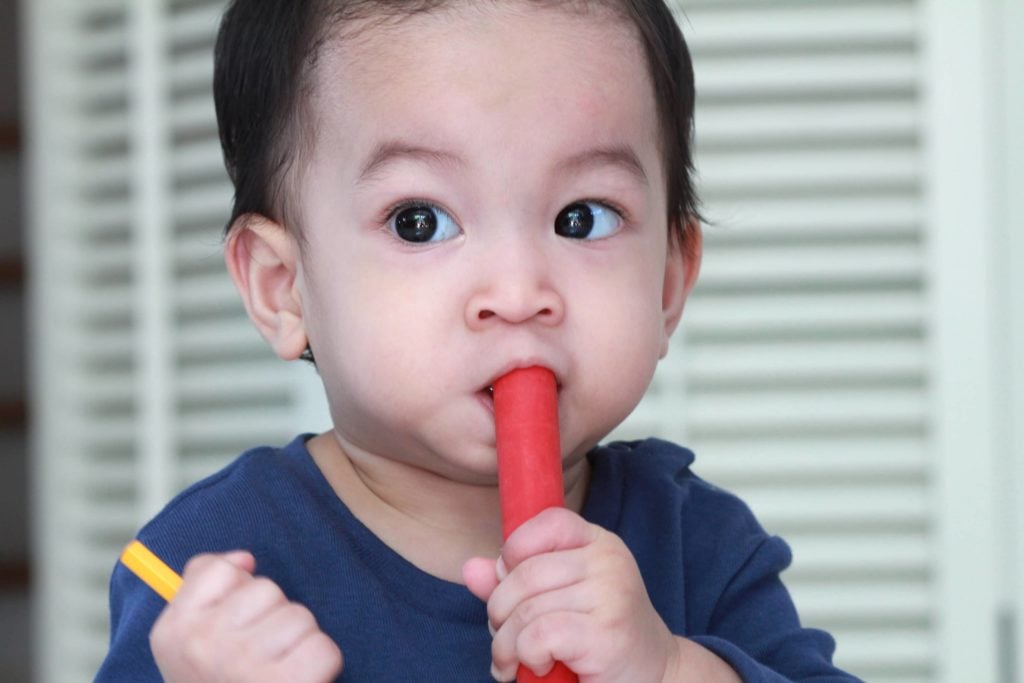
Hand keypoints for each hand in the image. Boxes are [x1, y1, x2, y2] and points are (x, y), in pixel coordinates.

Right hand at [150, 551, 342, 682]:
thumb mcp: (187, 642)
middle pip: (267, 590)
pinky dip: (321, 666)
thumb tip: (245, 559)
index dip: (237, 592)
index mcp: (174, 631)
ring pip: (299, 616)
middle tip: (258, 658)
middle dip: (272, 618)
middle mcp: (204, 645)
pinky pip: (323, 647)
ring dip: (298, 643)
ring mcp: (243, 665)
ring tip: (277, 672)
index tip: (234, 624)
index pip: (219, 570)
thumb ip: (204, 585)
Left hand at [463, 508, 677, 681]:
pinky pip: (539, 635)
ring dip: (506, 645)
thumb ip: (513, 583)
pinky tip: (540, 668)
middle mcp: (609, 560)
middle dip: (499, 612)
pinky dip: (526, 657)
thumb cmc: (596, 638)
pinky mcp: (607, 633)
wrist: (651, 678)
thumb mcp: (555, 601)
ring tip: (513, 661)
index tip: (510, 586)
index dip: (515, 552)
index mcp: (597, 543)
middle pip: (525, 573)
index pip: (547, 522)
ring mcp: (611, 594)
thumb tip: (470, 568)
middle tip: (505, 640)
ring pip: (526, 609)